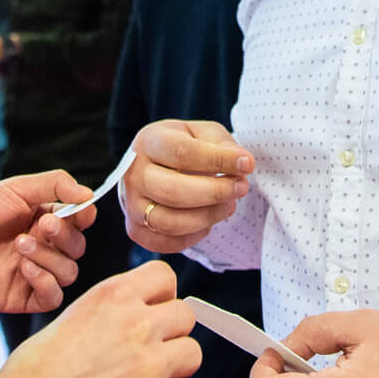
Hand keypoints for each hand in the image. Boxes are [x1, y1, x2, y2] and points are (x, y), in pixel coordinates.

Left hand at [0, 170, 97, 312]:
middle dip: (64, 235)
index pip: (81, 221)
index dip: (84, 216)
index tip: (76, 209)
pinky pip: (53, 297)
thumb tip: (90, 195)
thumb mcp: (16, 188)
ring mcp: (34, 272)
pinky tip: (25, 269)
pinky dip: (46, 282)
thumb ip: (55, 185)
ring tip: (20, 245)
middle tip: (41, 225)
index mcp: (45, 219)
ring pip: (69, 272)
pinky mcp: (23, 296)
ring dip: (50, 257)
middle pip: (78, 247)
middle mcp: (44, 246)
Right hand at [0, 261, 200, 377]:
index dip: (160, 295)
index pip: (165, 276)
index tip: (152, 309)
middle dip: (169, 332)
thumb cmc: (38, 368)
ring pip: (192, 353)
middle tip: (147, 348)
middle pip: (185, 316)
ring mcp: (149, 364)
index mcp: (113, 295)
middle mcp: (136, 324)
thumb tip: (149, 309)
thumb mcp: (77, 315)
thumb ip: (117, 307)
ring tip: (144, 376)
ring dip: (173, 365)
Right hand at [120, 119, 251, 253]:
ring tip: (230, 205)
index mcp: (149, 142)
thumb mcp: (202, 134)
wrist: (154, 167)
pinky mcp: (136, 230)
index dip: (218, 160)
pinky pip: (167, 242)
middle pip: (174, 191)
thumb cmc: (183, 148)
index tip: (247, 164)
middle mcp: (134, 174)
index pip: (181, 152)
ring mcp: (131, 205)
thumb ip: (222, 144)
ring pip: (170, 222)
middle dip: (215, 192)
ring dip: (208, 216)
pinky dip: (195, 236)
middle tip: (241, 188)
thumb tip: (243, 164)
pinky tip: (209, 221)